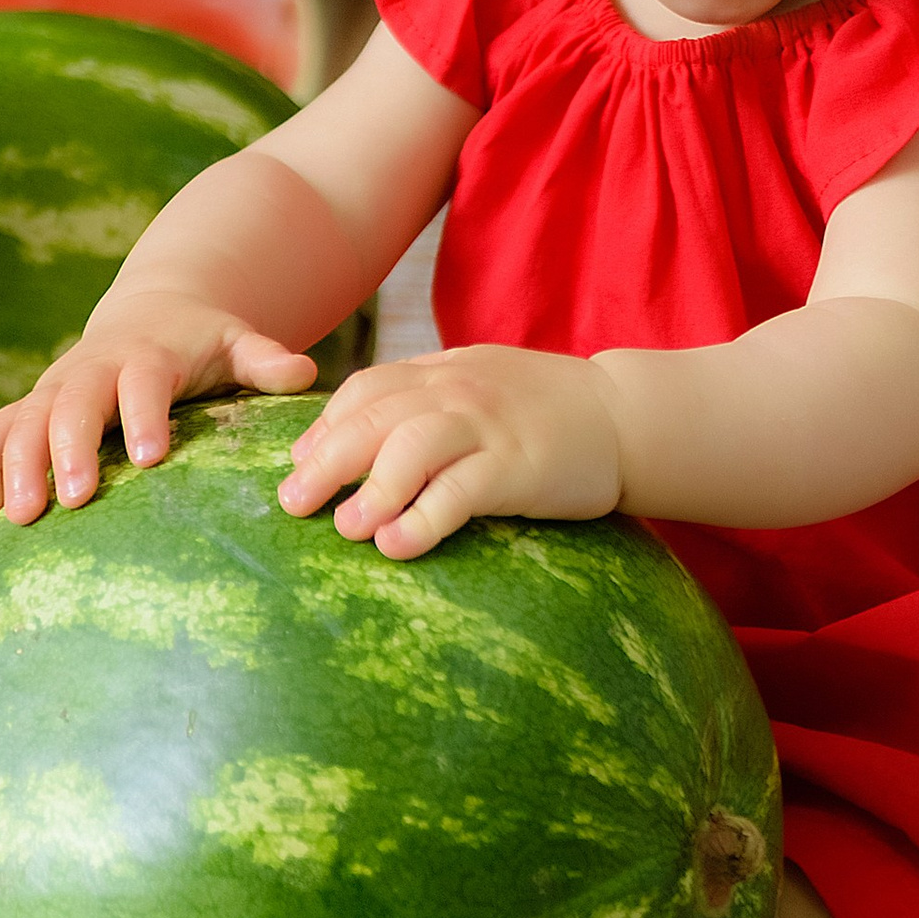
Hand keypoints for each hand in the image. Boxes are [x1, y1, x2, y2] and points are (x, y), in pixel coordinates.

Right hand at [0, 297, 316, 523]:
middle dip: (68, 449)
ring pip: (24, 420)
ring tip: (18, 517)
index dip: (145, 415)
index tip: (151, 457)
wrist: (151, 311)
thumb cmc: (201, 342)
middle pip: (73, 402)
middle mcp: (93, 369)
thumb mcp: (237, 342)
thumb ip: (265, 360)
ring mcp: (55, 387)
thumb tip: (305, 374)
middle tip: (73, 499)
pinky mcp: (30, 406)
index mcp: (147, 356)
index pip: (144, 382)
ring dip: (15, 464)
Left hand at [279, 346, 623, 556]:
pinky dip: (422, 519)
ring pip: (410, 447)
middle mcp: (459, 391)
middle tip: (292, 504)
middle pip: (373, 418)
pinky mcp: (518, 466)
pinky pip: (459, 491)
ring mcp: (489, 426)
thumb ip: (428, 402)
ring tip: (345, 529)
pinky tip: (398, 546)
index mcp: (444, 371)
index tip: (298, 465)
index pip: (366, 389)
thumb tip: (359, 443)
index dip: (325, 427)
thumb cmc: (546, 409)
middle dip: (325, 462)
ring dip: (370, 489)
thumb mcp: (481, 385)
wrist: (625, 414)